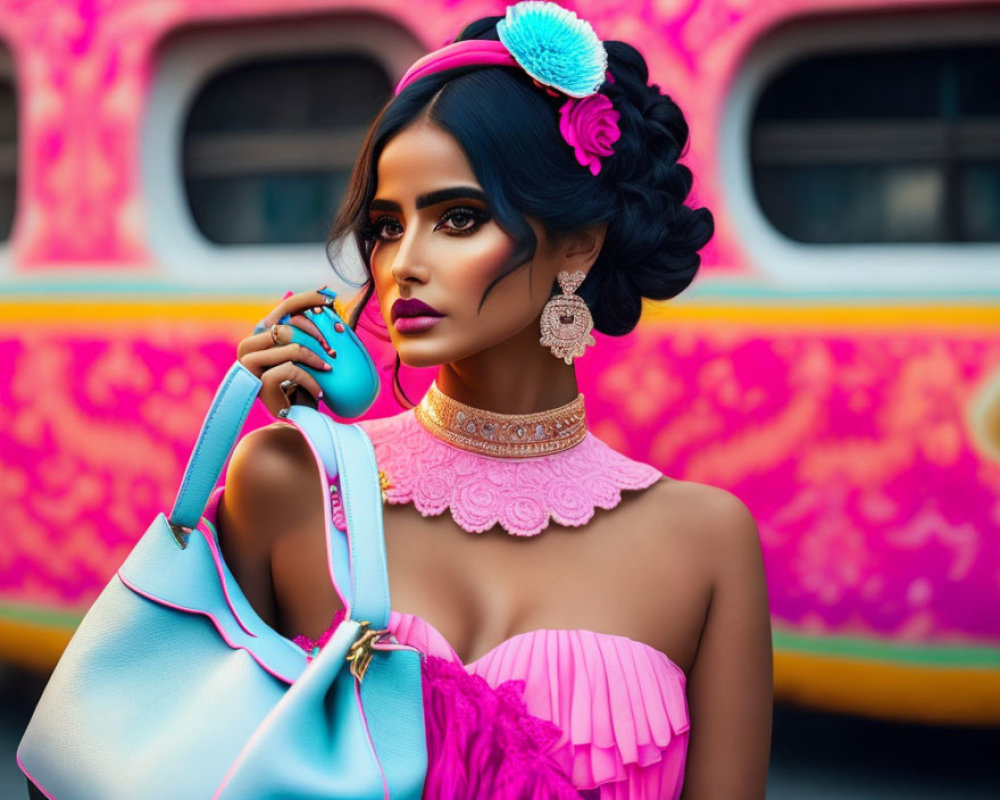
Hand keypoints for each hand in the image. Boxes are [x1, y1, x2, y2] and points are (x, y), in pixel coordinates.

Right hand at [237, 288, 340, 416]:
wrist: (298, 418)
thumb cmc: (305, 383)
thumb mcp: (309, 353)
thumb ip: (312, 328)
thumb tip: (326, 294)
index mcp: (261, 335)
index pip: (284, 309)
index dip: (307, 299)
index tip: (330, 296)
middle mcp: (250, 346)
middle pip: (287, 326)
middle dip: (316, 334)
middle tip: (333, 349)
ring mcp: (250, 364)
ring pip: (291, 347)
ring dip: (316, 359)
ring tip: (328, 369)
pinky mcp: (259, 382)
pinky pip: (291, 370)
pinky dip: (312, 380)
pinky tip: (321, 392)